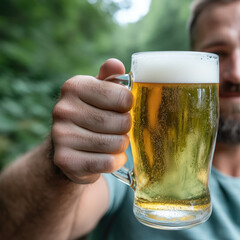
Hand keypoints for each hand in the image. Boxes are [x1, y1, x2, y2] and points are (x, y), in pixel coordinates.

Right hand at [51, 59, 132, 183]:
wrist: (67, 146)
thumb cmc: (91, 113)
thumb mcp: (99, 92)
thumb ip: (110, 79)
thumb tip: (115, 64)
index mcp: (74, 87)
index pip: (123, 97)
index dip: (129, 105)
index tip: (123, 108)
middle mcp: (63, 110)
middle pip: (121, 122)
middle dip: (126, 127)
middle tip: (119, 127)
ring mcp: (61, 136)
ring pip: (116, 143)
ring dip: (122, 145)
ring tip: (113, 141)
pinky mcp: (66, 160)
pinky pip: (107, 162)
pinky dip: (116, 161)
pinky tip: (111, 156)